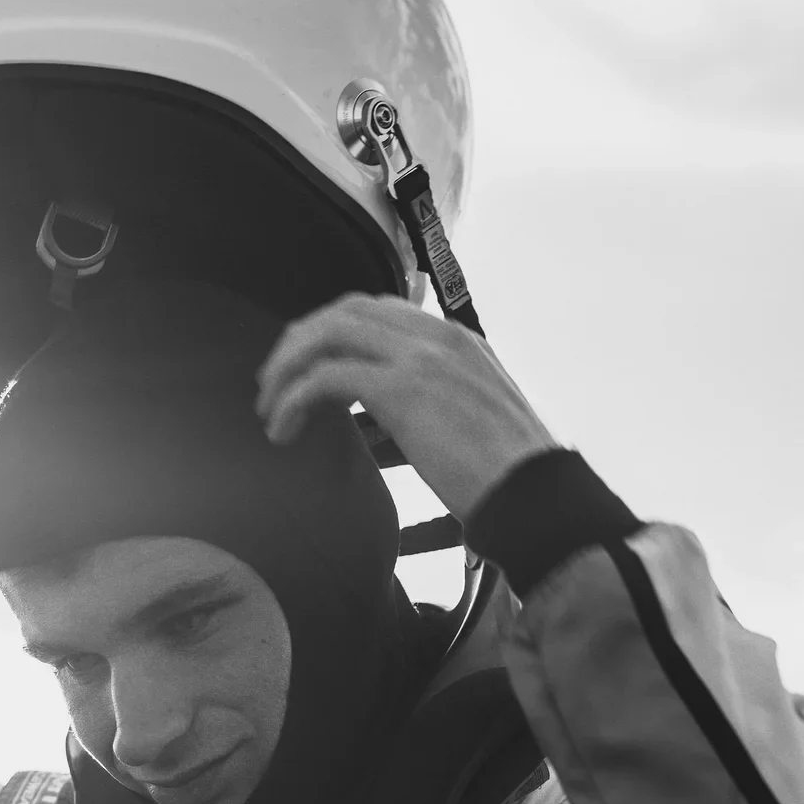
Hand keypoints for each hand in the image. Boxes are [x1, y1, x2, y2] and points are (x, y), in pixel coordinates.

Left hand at [254, 294, 558, 523]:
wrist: (534, 492)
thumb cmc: (507, 477)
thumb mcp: (474, 422)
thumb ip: (437, 406)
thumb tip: (396, 425)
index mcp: (455, 339)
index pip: (377, 310)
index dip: (331, 332)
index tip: (306, 367)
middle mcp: (436, 336)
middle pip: (345, 311)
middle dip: (300, 343)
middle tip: (273, 384)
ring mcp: (420, 357)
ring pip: (328, 334)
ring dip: (288, 368)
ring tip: (269, 409)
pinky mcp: (402, 389)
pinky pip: (324, 378)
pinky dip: (293, 400)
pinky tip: (282, 431)